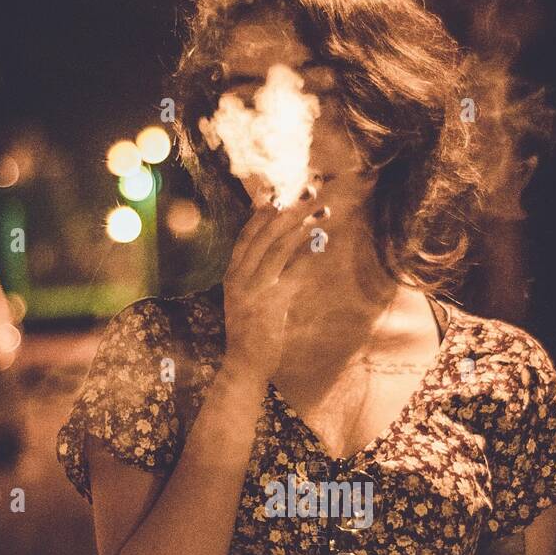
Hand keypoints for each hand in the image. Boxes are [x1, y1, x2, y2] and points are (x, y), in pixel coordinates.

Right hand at [221, 184, 329, 383]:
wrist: (245, 363)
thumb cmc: (251, 330)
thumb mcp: (245, 297)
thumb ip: (256, 273)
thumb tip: (277, 248)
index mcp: (232, 274)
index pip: (246, 234)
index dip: (263, 211)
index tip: (280, 191)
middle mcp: (240, 277)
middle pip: (265, 234)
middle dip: (290, 210)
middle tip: (310, 193)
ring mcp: (255, 290)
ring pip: (279, 248)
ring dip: (303, 226)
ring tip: (322, 213)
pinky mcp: (272, 303)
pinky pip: (294, 273)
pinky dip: (310, 256)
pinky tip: (323, 243)